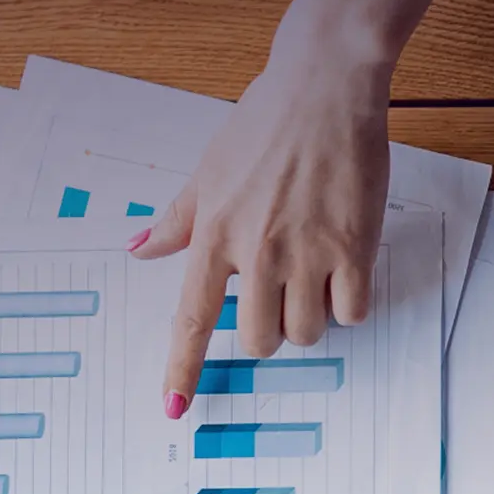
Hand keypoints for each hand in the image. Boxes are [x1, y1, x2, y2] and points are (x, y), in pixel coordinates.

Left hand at [130, 47, 392, 411]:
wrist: (325, 87)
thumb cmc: (266, 120)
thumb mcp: (209, 171)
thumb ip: (178, 220)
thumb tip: (139, 250)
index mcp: (215, 235)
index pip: (193, 318)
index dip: (182, 368)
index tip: (175, 407)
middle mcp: (257, 252)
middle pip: (261, 339)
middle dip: (270, 330)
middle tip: (279, 297)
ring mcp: (307, 252)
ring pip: (307, 331)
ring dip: (310, 318)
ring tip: (315, 280)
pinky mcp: (353, 246)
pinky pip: (352, 310)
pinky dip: (348, 305)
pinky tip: (345, 275)